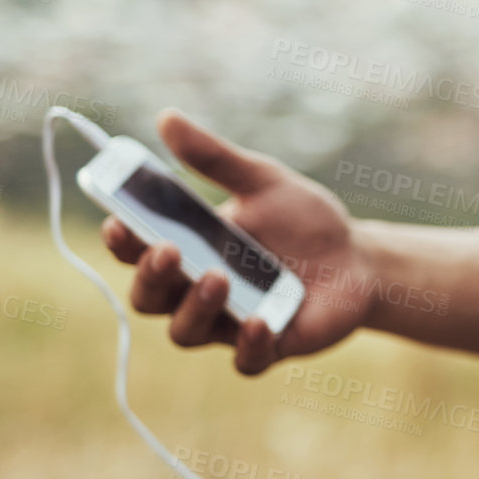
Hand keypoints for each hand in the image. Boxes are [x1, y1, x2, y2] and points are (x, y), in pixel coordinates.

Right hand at [100, 108, 372, 374]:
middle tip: (170, 249)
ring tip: (218, 277)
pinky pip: (246, 361)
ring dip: (194, 308)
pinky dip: (249, 345)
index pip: (136, 252)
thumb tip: (167, 117)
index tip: (119, 221)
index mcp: (187, 250)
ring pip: (186, 333)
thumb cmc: (303, 221)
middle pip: (149, 298)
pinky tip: (261, 321)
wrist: (359, 258)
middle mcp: (197, 292)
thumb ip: (217, 159)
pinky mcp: (269, 347)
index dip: (121, 242)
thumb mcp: (264, 182)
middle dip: (151, 276)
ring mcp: (230, 323)